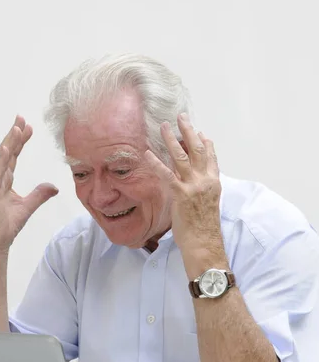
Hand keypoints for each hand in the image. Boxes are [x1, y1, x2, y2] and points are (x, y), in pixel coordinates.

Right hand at [0, 115, 57, 253]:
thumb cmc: (6, 225)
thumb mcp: (28, 207)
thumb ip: (40, 194)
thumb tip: (54, 186)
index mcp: (4, 180)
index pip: (13, 156)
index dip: (20, 141)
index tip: (28, 127)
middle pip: (7, 152)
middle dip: (14, 134)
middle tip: (21, 117)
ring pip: (2, 159)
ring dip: (9, 142)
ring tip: (16, 127)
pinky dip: (1, 160)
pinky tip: (6, 148)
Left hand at [146, 113, 222, 259]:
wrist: (204, 243)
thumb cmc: (204, 228)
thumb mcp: (208, 204)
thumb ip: (202, 189)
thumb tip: (194, 182)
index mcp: (214, 182)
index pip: (211, 156)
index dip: (205, 142)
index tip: (199, 132)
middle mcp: (205, 180)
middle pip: (198, 149)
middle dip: (189, 131)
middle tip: (181, 117)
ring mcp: (193, 186)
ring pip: (182, 156)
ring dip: (172, 139)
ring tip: (163, 126)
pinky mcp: (180, 195)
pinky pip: (166, 175)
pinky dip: (156, 163)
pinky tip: (148, 153)